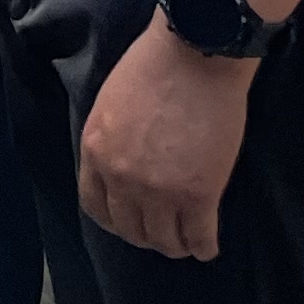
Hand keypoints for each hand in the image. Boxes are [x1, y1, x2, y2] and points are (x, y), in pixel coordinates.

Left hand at [80, 22, 258, 259]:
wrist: (195, 56)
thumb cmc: (154, 67)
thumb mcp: (110, 105)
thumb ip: (112, 142)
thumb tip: (123, 164)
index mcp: (96, 153)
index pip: (96, 205)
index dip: (114, 220)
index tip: (128, 222)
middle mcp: (122, 179)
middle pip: (129, 228)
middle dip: (144, 235)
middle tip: (161, 233)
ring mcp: (160, 191)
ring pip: (163, 240)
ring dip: (174, 245)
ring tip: (184, 242)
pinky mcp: (199, 195)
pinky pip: (199, 237)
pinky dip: (204, 247)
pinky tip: (207, 247)